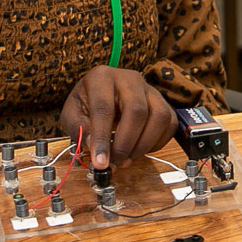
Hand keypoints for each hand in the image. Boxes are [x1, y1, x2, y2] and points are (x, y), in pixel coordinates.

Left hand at [60, 66, 176, 168]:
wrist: (103, 93)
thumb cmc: (87, 103)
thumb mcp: (72, 114)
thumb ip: (80, 131)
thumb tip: (95, 148)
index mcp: (101, 77)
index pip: (104, 108)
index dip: (102, 138)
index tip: (100, 163)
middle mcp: (129, 78)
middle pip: (137, 110)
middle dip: (126, 143)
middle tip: (115, 162)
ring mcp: (149, 89)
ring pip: (159, 116)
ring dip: (144, 144)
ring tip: (127, 158)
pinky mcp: (163, 101)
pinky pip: (169, 123)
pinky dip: (157, 143)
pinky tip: (140, 149)